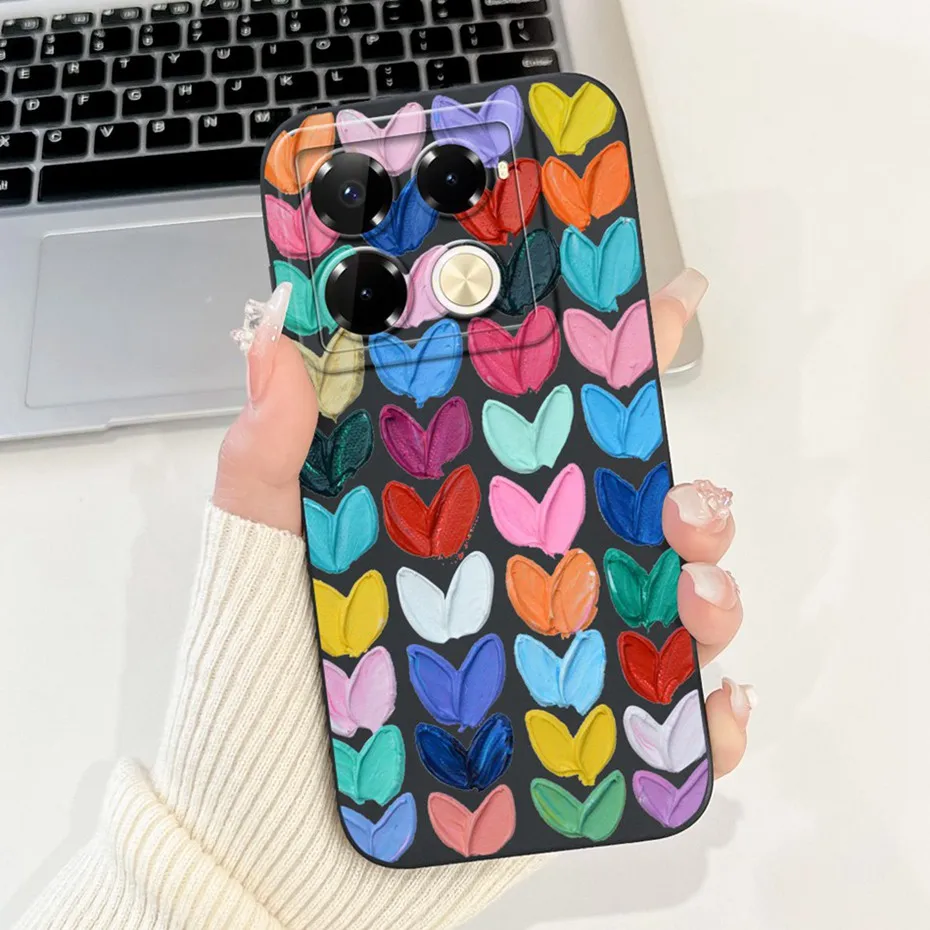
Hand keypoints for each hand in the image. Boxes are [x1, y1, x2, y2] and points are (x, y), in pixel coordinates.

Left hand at [215, 269, 752, 777]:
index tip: (671, 309)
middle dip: (691, 496)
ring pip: (673, 609)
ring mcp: (558, 654)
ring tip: (694, 599)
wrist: (275, 828)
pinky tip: (713, 699)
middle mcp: (526, 575)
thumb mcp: (259, 541)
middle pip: (641, 515)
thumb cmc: (263, 672)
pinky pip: (672, 728)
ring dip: (713, 592)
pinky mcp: (579, 740)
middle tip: (687, 505)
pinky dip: (712, 716)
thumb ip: (270, 440)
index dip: (619, 363)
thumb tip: (274, 323)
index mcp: (472, 511)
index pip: (557, 424)